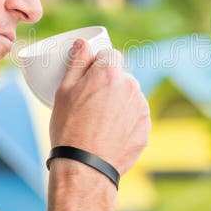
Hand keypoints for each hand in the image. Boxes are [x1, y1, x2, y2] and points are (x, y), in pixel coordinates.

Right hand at [49, 38, 150, 174]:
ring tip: (98, 122)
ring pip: (129, 97)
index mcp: (110, 73)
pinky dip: (125, 122)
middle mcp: (131, 86)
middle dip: (108, 85)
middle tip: (89, 104)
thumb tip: (83, 42)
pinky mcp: (146, 128)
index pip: (109, 56)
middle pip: (121, 77)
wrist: (85, 168)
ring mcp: (142, 108)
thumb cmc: (69, 128)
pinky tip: (109, 133)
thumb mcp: (64, 91)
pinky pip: (136, 117)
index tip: (88, 79)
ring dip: (118, 103)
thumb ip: (77, 62)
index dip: (97, 65)